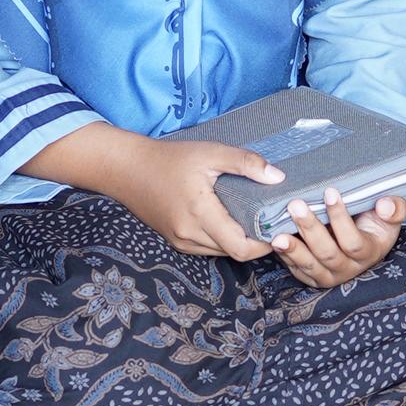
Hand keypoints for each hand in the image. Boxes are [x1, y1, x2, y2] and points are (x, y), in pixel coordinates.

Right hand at [39, 126, 276, 260]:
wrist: (128, 169)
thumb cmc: (170, 159)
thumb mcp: (209, 152)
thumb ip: (245, 162)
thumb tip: (278, 177)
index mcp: (200, 214)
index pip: (240, 247)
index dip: (264, 244)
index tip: (278, 229)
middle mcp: (189, 235)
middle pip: (233, 252)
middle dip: (256, 243)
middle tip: (272, 224)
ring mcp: (181, 242)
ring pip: (221, 252)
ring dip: (239, 242)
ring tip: (255, 222)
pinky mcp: (176, 241)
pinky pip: (207, 248)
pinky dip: (223, 240)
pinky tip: (231, 222)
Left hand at [272, 187, 405, 290]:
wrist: (361, 238)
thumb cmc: (374, 222)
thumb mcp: (391, 213)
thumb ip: (395, 208)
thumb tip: (384, 205)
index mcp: (369, 253)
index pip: (353, 241)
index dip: (341, 218)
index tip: (329, 191)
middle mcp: (348, 269)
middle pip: (328, 254)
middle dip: (311, 229)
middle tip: (296, 205)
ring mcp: (328, 276)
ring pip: (309, 265)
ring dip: (293, 249)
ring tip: (278, 234)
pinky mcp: (310, 277)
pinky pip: (295, 269)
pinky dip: (284, 256)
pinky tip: (274, 240)